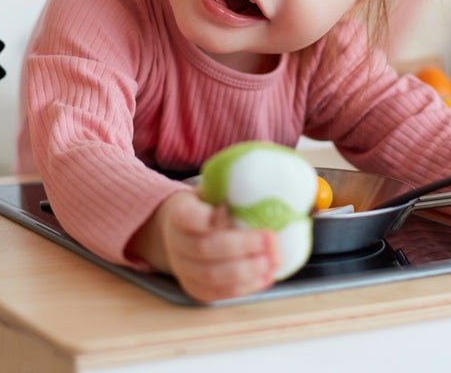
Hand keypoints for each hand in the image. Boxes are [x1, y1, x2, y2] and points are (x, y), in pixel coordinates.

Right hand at [129, 190, 279, 301]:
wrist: (177, 232)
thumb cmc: (205, 205)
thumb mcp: (212, 187)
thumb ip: (235, 178)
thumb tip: (274, 155)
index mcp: (179, 213)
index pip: (188, 217)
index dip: (207, 218)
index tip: (228, 211)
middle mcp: (176, 244)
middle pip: (206, 249)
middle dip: (241, 246)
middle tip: (270, 239)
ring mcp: (184, 270)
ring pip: (213, 276)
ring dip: (247, 270)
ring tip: (273, 260)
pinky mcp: (195, 288)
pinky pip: (219, 294)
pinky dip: (244, 287)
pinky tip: (266, 275)